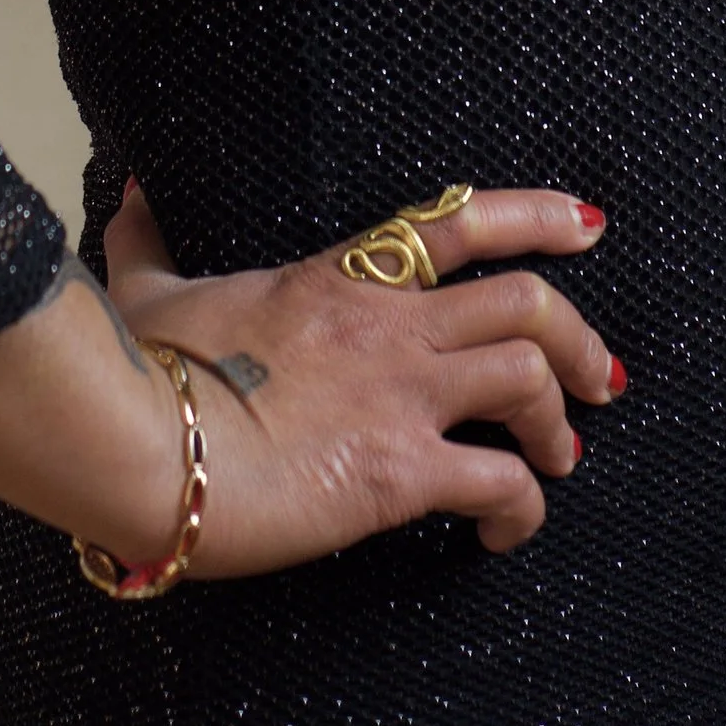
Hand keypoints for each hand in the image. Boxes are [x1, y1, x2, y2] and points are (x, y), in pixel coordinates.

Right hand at [103, 180, 623, 569]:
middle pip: (527, 302)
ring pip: (530, 379)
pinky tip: (501, 534)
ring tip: (555, 459)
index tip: (588, 227)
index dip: (537, 217)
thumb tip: (129, 191)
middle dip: (578, 340)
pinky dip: (522, 510)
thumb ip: (149, 240)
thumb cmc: (143, 367)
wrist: (141, 443)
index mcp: (340, 274)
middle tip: (596, 380)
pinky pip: (500, 483)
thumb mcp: (151, 291)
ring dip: (558, 423)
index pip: (462, 222)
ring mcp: (402, 394)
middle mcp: (390, 325)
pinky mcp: (401, 472)